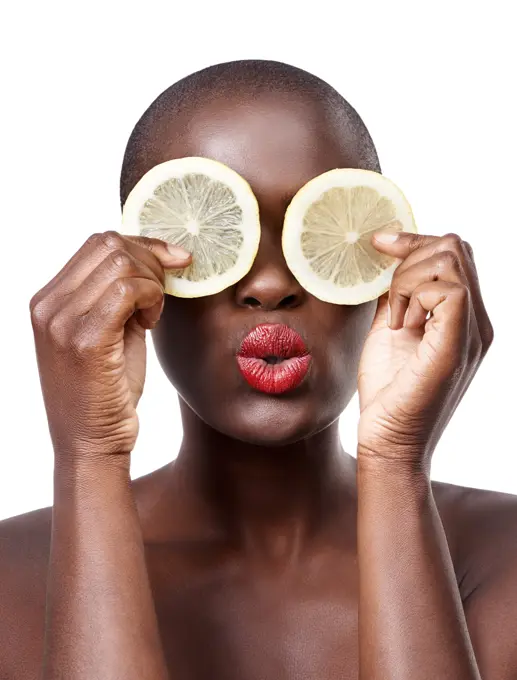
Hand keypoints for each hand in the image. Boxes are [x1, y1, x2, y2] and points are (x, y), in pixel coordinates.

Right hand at [29, 231, 190, 464]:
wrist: (92, 444)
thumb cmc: (106, 391)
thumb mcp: (109, 333)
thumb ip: (119, 295)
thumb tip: (154, 258)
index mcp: (48, 300)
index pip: (97, 243)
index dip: (142, 245)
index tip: (173, 260)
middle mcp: (47, 306)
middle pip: (109, 245)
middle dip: (151, 259)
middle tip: (166, 290)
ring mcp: (62, 322)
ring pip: (121, 263)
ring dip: (152, 283)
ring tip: (152, 315)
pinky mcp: (85, 340)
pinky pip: (128, 290)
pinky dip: (151, 298)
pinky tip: (151, 322)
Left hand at [357, 232, 492, 470]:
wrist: (387, 440)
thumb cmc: (388, 392)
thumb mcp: (388, 330)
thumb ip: (395, 296)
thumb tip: (385, 262)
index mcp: (463, 317)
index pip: (455, 253)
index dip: (415, 240)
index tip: (379, 244)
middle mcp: (476, 321)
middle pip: (455, 247)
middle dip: (410, 255)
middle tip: (386, 294)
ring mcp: (472, 332)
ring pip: (449, 260)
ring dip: (407, 280)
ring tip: (394, 318)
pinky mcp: (458, 344)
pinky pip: (447, 289)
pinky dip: (412, 296)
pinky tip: (400, 325)